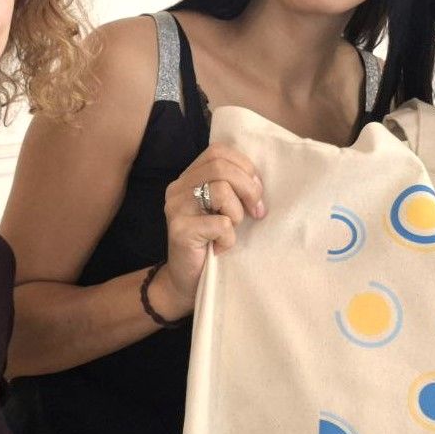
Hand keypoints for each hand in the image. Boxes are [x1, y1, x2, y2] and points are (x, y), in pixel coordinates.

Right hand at [157, 143, 265, 316]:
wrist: (186, 282)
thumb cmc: (211, 243)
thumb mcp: (223, 208)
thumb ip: (232, 187)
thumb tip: (259, 180)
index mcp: (188, 177)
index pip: (218, 151)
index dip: (244, 167)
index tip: (256, 193)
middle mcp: (177, 188)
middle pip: (221, 167)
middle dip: (248, 189)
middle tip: (256, 213)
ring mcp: (176, 208)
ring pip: (220, 190)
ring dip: (237, 213)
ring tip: (231, 229)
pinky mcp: (180, 230)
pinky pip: (220, 223)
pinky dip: (229, 238)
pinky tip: (220, 247)